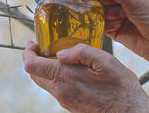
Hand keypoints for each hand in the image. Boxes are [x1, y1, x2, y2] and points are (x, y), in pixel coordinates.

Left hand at [23, 41, 148, 112]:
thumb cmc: (121, 88)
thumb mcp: (106, 62)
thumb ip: (81, 52)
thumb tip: (61, 53)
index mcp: (64, 78)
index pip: (31, 66)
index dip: (27, 52)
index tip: (33, 43)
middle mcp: (60, 91)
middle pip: (34, 74)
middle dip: (34, 59)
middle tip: (42, 46)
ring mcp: (64, 100)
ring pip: (43, 82)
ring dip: (44, 68)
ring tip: (56, 55)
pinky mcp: (70, 105)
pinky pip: (54, 88)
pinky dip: (54, 76)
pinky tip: (68, 69)